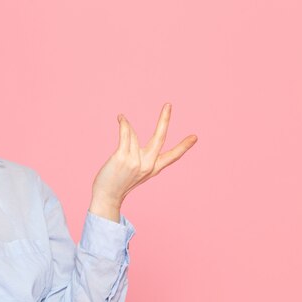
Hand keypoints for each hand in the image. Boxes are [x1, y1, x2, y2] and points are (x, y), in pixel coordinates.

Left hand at [89, 103, 197, 221]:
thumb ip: (138, 153)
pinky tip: (121, 118)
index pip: (173, 156)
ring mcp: (135, 162)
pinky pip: (125, 135)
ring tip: (122, 121)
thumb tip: (129, 129)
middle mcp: (147, 165)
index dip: (184, 146)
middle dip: (164, 120)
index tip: (195, 137)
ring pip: (134, 134)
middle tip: (168, 105)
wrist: (106, 196)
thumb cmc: (119, 182)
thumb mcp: (135, 170)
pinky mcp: (122, 158)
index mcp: (153, 169)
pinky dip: (124, 124)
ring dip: (127, 125)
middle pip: (159, 138)